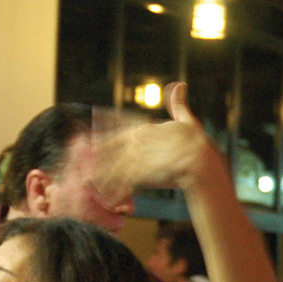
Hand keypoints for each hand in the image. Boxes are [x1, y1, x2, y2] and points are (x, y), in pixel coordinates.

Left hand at [94, 83, 218, 195]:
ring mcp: (137, 156)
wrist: (199, 161)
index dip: (107, 119)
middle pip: (111, 144)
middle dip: (98, 150)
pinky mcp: (139, 172)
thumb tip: (179, 84)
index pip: (121, 121)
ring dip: (102, 174)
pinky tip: (108, 197)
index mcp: (145, 127)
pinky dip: (115, 190)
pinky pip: (123, 183)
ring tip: (90, 181)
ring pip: (114, 165)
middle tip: (83, 154)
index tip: (95, 117)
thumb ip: (178, 104)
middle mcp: (137, 139)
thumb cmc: (196, 143)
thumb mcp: (186, 120)